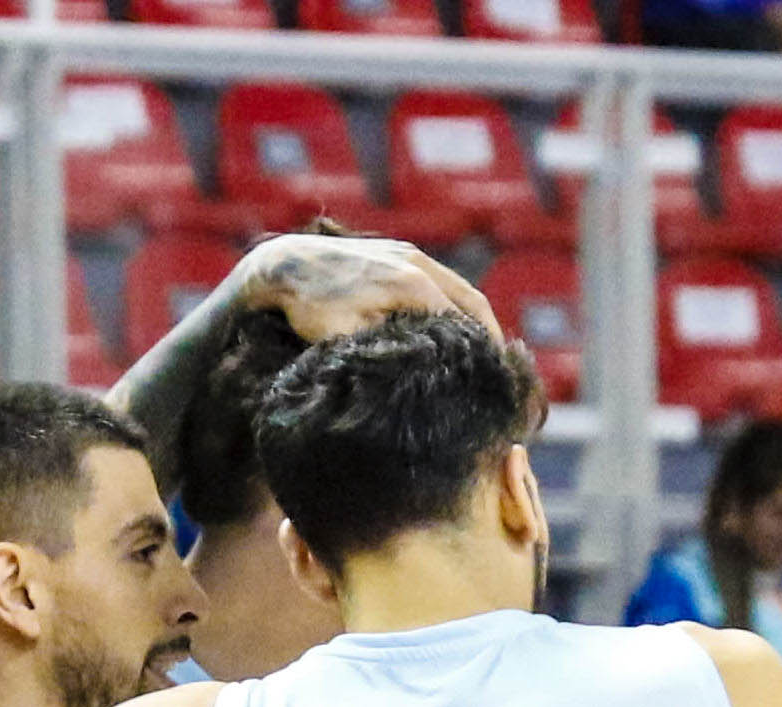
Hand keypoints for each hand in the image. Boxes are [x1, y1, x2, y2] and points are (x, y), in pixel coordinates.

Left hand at [221, 231, 495, 346]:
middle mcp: (416, 262)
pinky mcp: (395, 249)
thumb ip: (385, 352)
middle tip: (500, 369)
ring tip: (483, 350)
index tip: (489, 382)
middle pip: (471, 302)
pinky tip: (452, 324)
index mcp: (412, 284)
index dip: (478, 354)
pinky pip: (437, 277)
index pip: (463, 324)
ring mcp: (406, 251)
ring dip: (473, 317)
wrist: (281, 264)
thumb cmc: (309, 307)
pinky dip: (452, 301)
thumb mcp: (346, 339)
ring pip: (457, 286)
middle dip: (488, 335)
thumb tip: (417, 373)